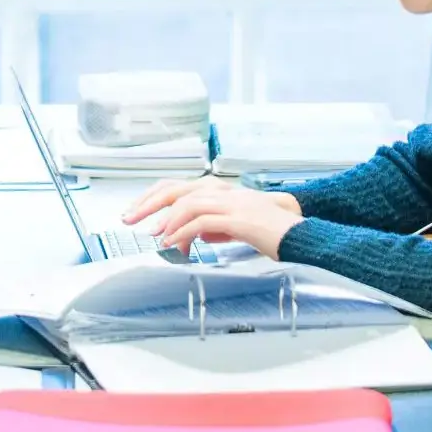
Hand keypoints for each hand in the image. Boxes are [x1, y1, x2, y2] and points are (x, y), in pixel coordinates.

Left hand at [122, 178, 302, 258]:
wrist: (301, 233)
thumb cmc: (273, 231)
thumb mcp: (237, 227)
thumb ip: (216, 226)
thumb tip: (194, 235)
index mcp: (221, 190)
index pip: (177, 186)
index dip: (152, 196)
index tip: (134, 212)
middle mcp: (223, 191)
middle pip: (175, 189)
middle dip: (148, 204)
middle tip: (129, 220)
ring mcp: (231, 202)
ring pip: (186, 203)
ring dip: (166, 222)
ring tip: (155, 238)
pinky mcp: (238, 218)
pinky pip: (202, 222)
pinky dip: (182, 232)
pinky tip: (174, 244)